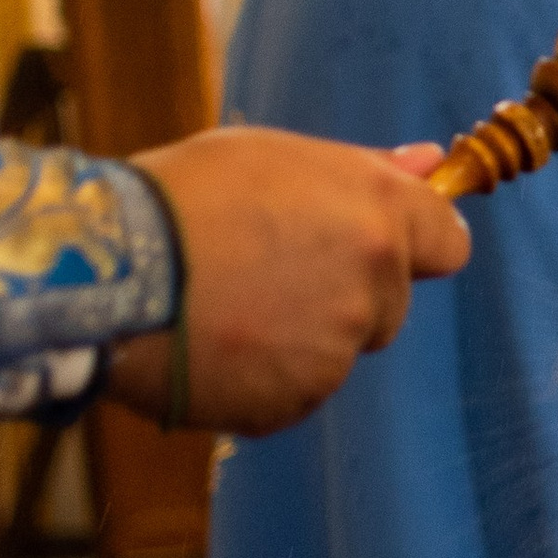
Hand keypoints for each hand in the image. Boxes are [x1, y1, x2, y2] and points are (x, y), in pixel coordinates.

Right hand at [103, 131, 468, 434]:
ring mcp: (336, 351)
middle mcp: (373, 285)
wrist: (109, 270)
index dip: (412, 243)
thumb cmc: (183, 196)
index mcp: (379, 216)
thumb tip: (428, 163)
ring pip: (337, 350)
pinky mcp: (293, 401)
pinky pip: (292, 391)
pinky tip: (213, 345)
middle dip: (345, 292)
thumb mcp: (274, 156)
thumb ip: (362, 168)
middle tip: (266, 269)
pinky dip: (262, 377)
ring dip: (299, 337)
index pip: (448, 242)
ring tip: (226, 304)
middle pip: (389, 302)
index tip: (369, 243)